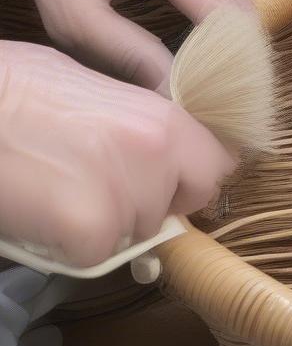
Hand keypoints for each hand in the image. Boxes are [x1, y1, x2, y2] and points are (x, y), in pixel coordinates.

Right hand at [0, 41, 234, 266]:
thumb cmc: (11, 90)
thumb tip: (158, 150)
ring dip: (103, 226)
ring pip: (135, 233)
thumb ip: (137, 125)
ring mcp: (129, 194)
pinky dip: (68, 247)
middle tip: (102, 192)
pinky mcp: (92, 231)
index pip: (217, 165)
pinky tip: (40, 213)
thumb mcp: (91, 89)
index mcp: (163, 118)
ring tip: (57, 190)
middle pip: (180, 206)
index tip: (170, 184)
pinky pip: (95, 256)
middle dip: (151, 207)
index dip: (192, 178)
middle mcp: (157, 155)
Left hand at [12, 0, 249, 89]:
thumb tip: (175, 90)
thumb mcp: (74, 17)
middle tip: (227, 83)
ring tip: (213, 54)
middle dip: (235, 42)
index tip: (232, 88)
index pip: (216, 4)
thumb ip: (127, 53)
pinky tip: (205, 20)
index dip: (231, 50)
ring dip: (229, 21)